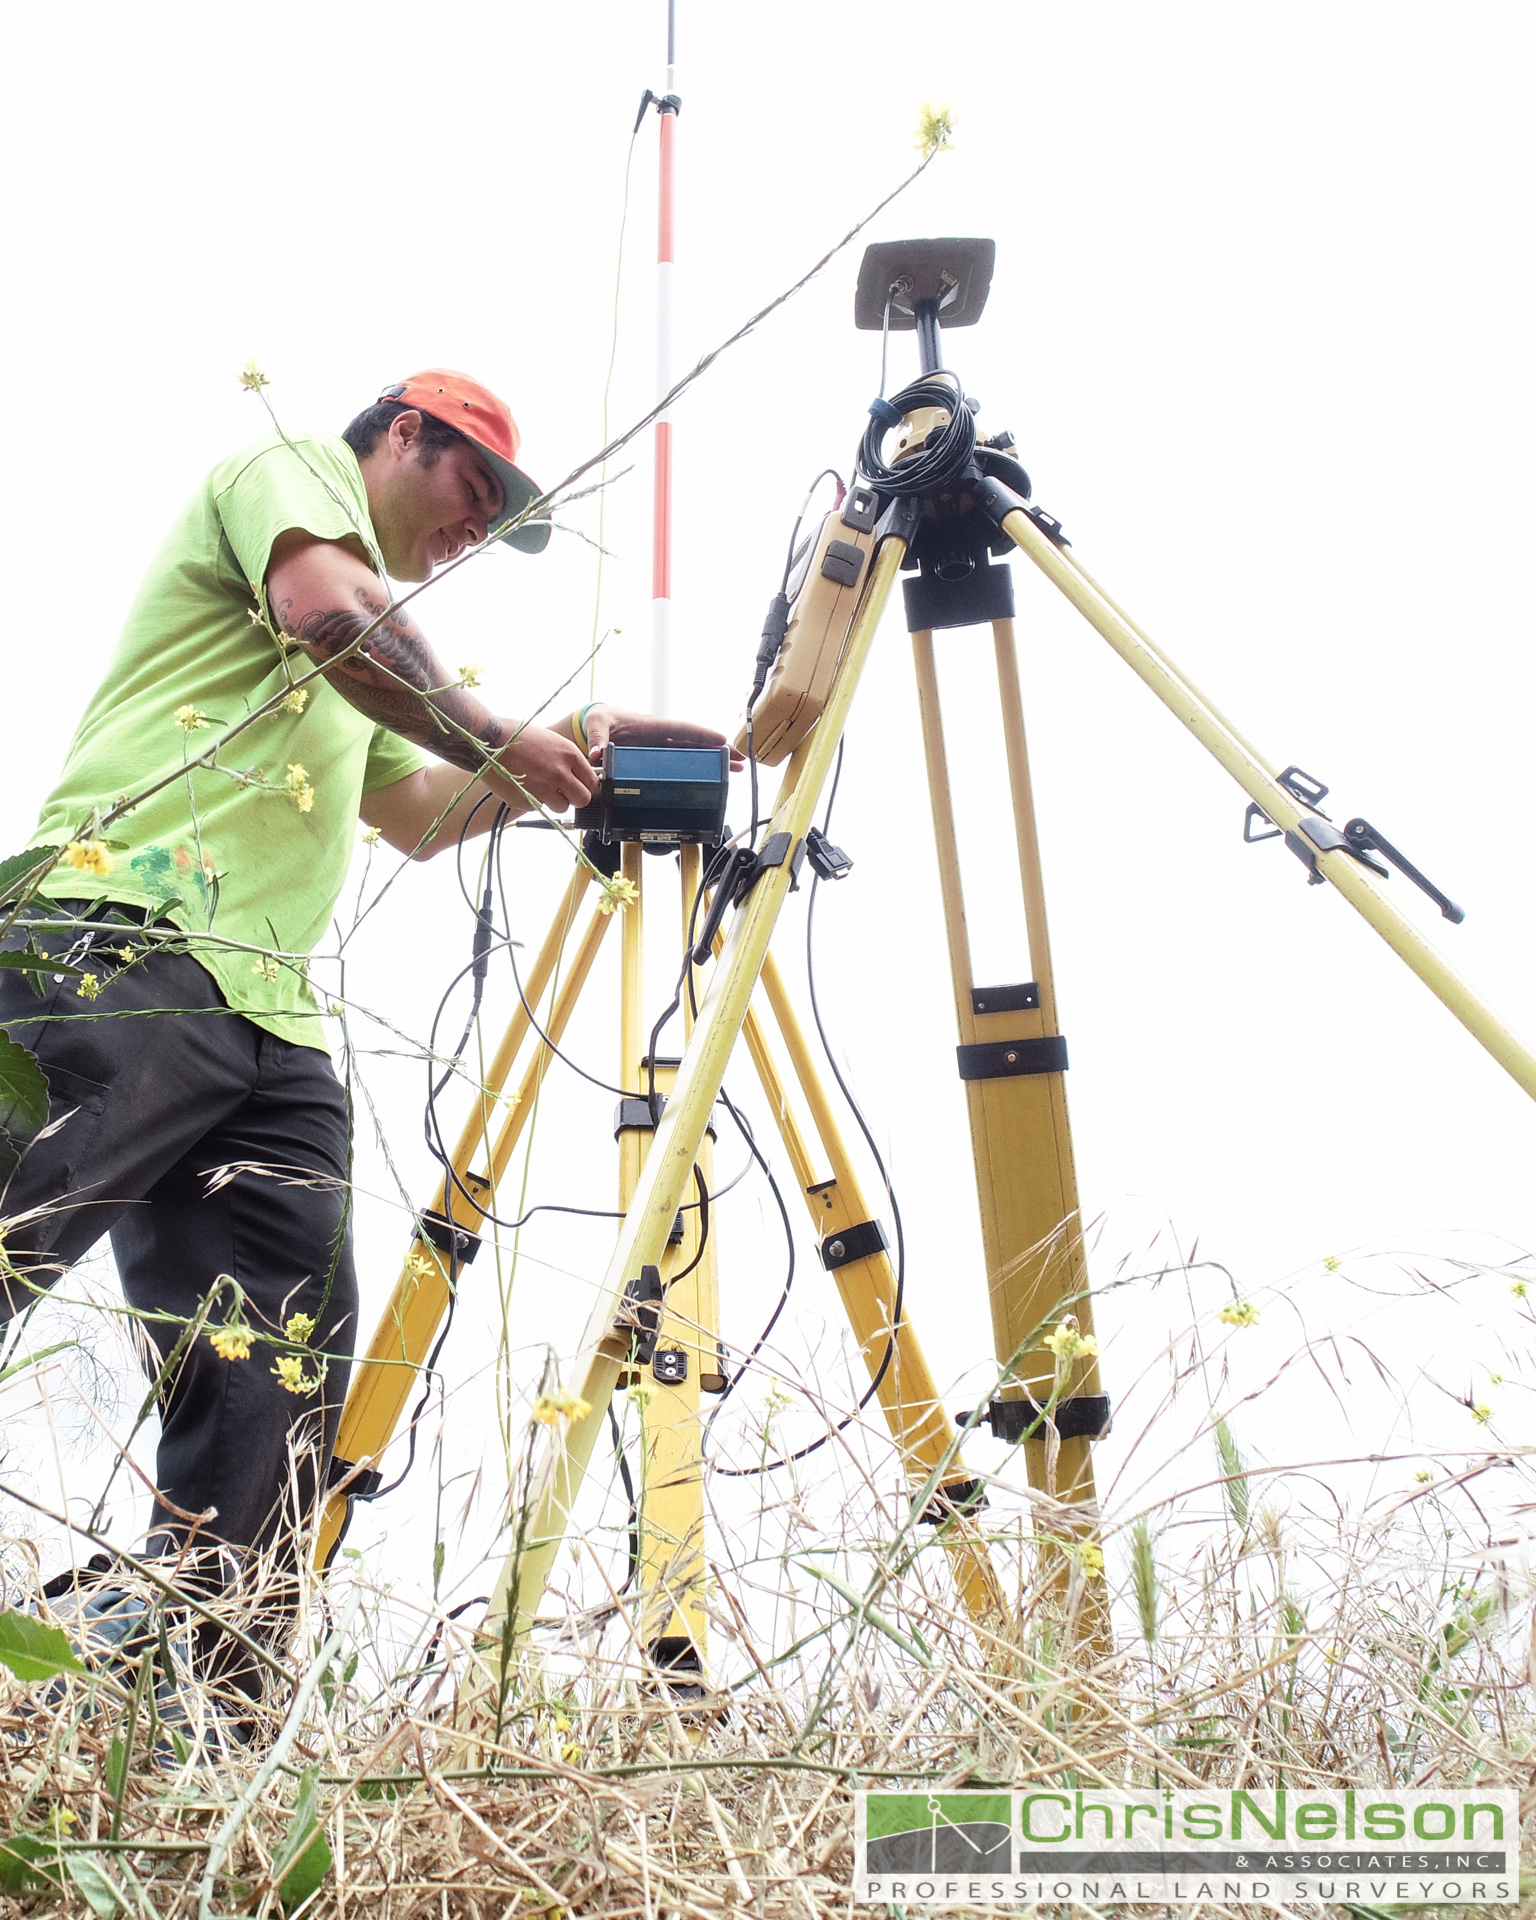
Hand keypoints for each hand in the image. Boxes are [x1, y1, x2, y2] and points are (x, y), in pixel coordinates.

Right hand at [488, 722, 599, 812]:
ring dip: (554, 802)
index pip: (592, 781)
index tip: (580, 787)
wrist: (488, 739)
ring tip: (540, 787)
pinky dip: (533, 801)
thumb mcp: (552, 741)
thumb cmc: (517, 736)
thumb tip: (580, 776)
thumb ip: (567, 759)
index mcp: (569, 754)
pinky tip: (523, 786)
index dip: (586, 786)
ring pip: (561, 807)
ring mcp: (544, 788)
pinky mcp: (527, 800)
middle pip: (583, 800)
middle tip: (564, 793)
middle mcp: (560, 773)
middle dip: (575, 798)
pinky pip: (538, 808)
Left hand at [585, 705, 745, 769]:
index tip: (722, 741)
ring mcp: (662, 744)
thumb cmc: (599, 718)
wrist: (596, 722)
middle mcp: (662, 734)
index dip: (702, 735)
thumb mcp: (597, 725)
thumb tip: (598, 754)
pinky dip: (700, 764)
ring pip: (694, 751)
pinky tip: (714, 773)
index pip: (682, 729)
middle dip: (719, 749)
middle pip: (696, 742)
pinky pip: (683, 758)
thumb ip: (598, 739)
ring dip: (715, 759)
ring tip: (737, 767)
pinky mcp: (658, 753)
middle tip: (740, 759)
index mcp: (652, 725)